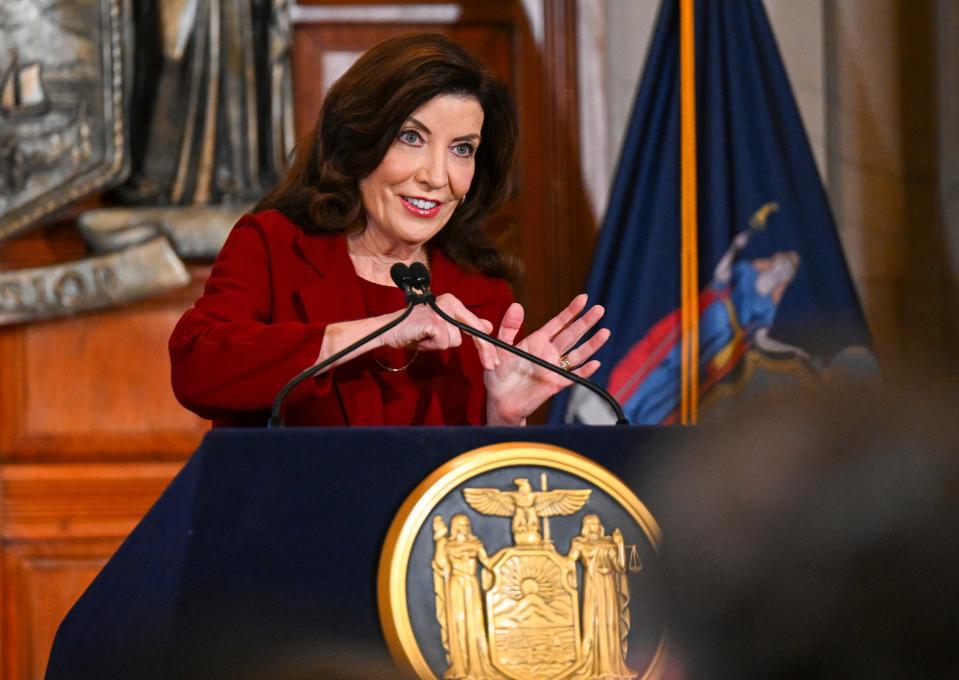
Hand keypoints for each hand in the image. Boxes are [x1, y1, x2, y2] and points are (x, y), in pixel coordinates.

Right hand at [380, 293, 497, 366]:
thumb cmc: (413, 331)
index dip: (486, 344)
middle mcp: (450, 302)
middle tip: (491, 365)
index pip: (475, 324)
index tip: (494, 359)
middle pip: (474, 330)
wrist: (387, 329)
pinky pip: (443, 342)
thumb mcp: (442, 328)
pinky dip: (431, 345)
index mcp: (453, 302)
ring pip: (454, 341)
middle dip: (484, 349)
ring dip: (438, 345)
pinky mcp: (435, 321)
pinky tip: (420, 338)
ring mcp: (442, 311)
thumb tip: (487, 326)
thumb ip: (464, 325)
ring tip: (425, 338)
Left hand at [484, 294, 609, 424]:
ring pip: (577, 354)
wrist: (499, 400)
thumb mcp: (500, 347)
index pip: (558, 323)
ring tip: (605, 332)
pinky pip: (572, 377)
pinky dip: (584, 371)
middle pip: (571, 335)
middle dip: (585, 322)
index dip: (571, 311)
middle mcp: (549, 353)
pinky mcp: (555, 384)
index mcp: (537, 341)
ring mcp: (553, 368)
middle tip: (599, 309)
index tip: (583, 298)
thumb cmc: (498, 374)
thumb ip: (508, 328)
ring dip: (591, 344)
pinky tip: (595, 363)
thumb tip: (516, 306)